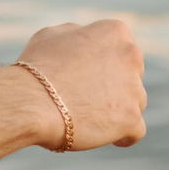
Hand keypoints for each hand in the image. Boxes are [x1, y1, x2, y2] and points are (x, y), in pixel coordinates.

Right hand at [15, 18, 145, 150]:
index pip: (120, 49)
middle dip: (115, 86)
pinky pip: (136, 130)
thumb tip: (84, 41)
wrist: (32, 101)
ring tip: (90, 117)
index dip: (105, 63)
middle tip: (88, 97)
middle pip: (131, 75)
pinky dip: (125, 135)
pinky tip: (112, 138)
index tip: (90, 75)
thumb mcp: (54, 35)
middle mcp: (131, 56)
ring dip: (118, 109)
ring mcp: (134, 88)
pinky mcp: (131, 118)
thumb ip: (78, 35)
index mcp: (115, 32)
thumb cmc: (38, 67)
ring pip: (135, 102)